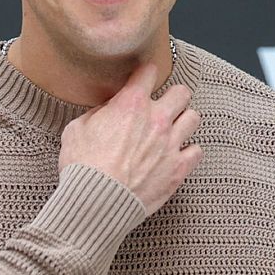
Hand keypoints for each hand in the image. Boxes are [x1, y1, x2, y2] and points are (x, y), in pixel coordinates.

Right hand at [59, 62, 201, 212]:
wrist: (96, 201)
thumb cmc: (82, 166)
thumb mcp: (77, 130)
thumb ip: (98, 114)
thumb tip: (108, 111)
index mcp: (131, 104)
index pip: (148, 73)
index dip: (145, 74)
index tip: (143, 79)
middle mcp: (157, 119)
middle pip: (182, 92)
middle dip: (173, 97)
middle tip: (164, 106)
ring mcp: (171, 144)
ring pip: (194, 118)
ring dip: (183, 122)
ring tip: (173, 130)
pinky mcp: (178, 168)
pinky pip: (197, 151)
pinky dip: (188, 152)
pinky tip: (177, 155)